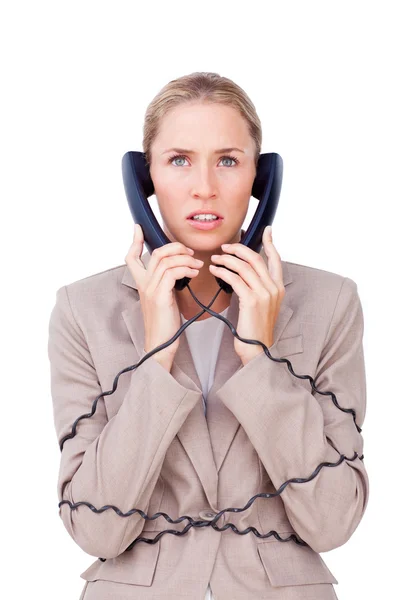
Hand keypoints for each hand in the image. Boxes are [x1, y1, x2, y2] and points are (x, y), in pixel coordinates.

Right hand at [124, 224, 203, 370]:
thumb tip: (181, 270)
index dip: (134, 241)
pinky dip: (186, 269)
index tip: (139, 228)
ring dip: (185, 258)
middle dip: (175, 247)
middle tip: (190, 252)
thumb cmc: (165, 323)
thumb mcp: (165, 298)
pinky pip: (172, 273)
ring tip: (197, 265)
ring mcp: (150, 290)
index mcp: (142, 284)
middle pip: (156, 253)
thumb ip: (167, 282)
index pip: (131, 258)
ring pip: (166, 261)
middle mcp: (143, 284)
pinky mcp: (160, 297)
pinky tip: (195, 273)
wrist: (161, 344)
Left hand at [209, 226, 284, 365]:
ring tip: (214, 260)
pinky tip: (214, 271)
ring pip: (244, 266)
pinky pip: (235, 279)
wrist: (256, 350)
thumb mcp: (260, 305)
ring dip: (226, 260)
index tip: (266, 230)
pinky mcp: (251, 300)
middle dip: (238, 249)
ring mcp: (264, 294)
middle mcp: (274, 288)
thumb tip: (243, 272)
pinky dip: (222, 272)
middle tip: (224, 247)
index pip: (276, 259)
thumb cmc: (254, 329)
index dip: (270, 243)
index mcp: (278, 288)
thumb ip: (256, 287)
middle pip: (256, 258)